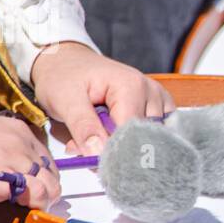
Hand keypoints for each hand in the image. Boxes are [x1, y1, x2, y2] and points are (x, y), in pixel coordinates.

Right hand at [0, 92, 60, 207]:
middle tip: (28, 205)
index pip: (47, 160)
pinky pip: (38, 197)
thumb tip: (11, 177)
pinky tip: (16, 210)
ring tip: (21, 210)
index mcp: (16, 130)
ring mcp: (14, 161)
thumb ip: (1, 154)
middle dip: (46, 193)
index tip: (32, 191)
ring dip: (42, 203)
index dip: (42, 179)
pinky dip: (35, 207)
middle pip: (53, 175)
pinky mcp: (3, 181)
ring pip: (51, 187)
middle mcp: (20, 143)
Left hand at [29, 41, 174, 154]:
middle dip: (114, 149)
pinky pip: (153, 135)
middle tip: (85, 144)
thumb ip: (83, 127)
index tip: (89, 160)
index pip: (132, 134)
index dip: (111, 152)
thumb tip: (99, 154)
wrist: (66, 62)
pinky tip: (115, 132)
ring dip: (122, 146)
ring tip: (97, 133)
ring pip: (147, 141)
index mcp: (132, 86)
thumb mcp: (64, 100)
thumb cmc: (64, 77)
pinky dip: (133, 141)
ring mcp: (158, 100)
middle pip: (141, 139)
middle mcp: (151, 92)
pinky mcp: (159, 108)